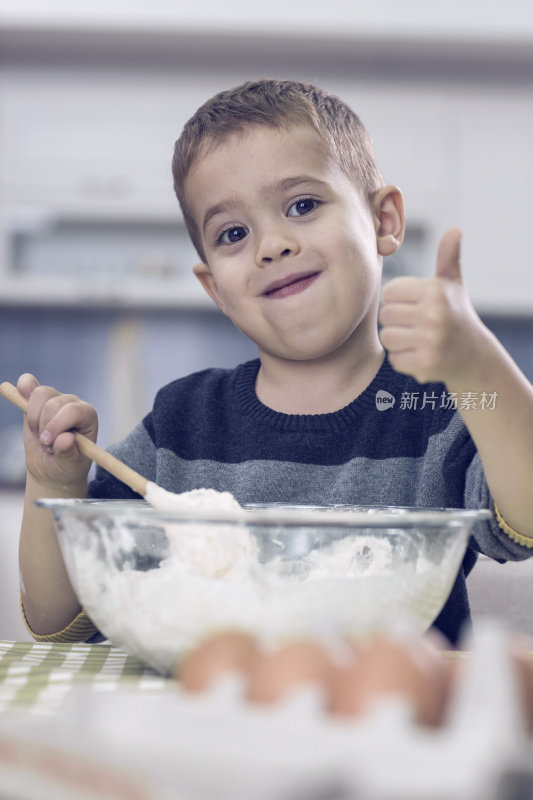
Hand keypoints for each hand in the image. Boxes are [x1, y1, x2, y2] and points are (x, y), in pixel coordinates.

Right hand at [17, 373, 97, 490]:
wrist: (53, 467)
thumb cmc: (67, 466)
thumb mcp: (70, 466)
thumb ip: (69, 453)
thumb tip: (65, 438)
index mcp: (87, 416)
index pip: (73, 410)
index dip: (57, 425)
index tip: (47, 443)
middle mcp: (73, 403)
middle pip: (53, 403)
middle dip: (44, 428)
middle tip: (47, 446)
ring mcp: (55, 399)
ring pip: (40, 394)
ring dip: (34, 419)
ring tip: (40, 436)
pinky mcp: (37, 400)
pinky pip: (28, 383)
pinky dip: (22, 389)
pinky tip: (21, 398)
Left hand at [378, 228, 484, 385]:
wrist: (473, 355)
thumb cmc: (456, 313)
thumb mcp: (452, 284)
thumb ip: (448, 256)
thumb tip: (455, 229)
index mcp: (435, 291)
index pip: (389, 292)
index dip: (399, 300)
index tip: (416, 305)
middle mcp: (434, 315)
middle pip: (385, 315)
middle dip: (397, 321)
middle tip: (418, 325)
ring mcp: (430, 341)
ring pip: (387, 337)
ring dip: (398, 341)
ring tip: (418, 339)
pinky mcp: (425, 364)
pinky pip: (394, 359)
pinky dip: (404, 359)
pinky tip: (421, 355)